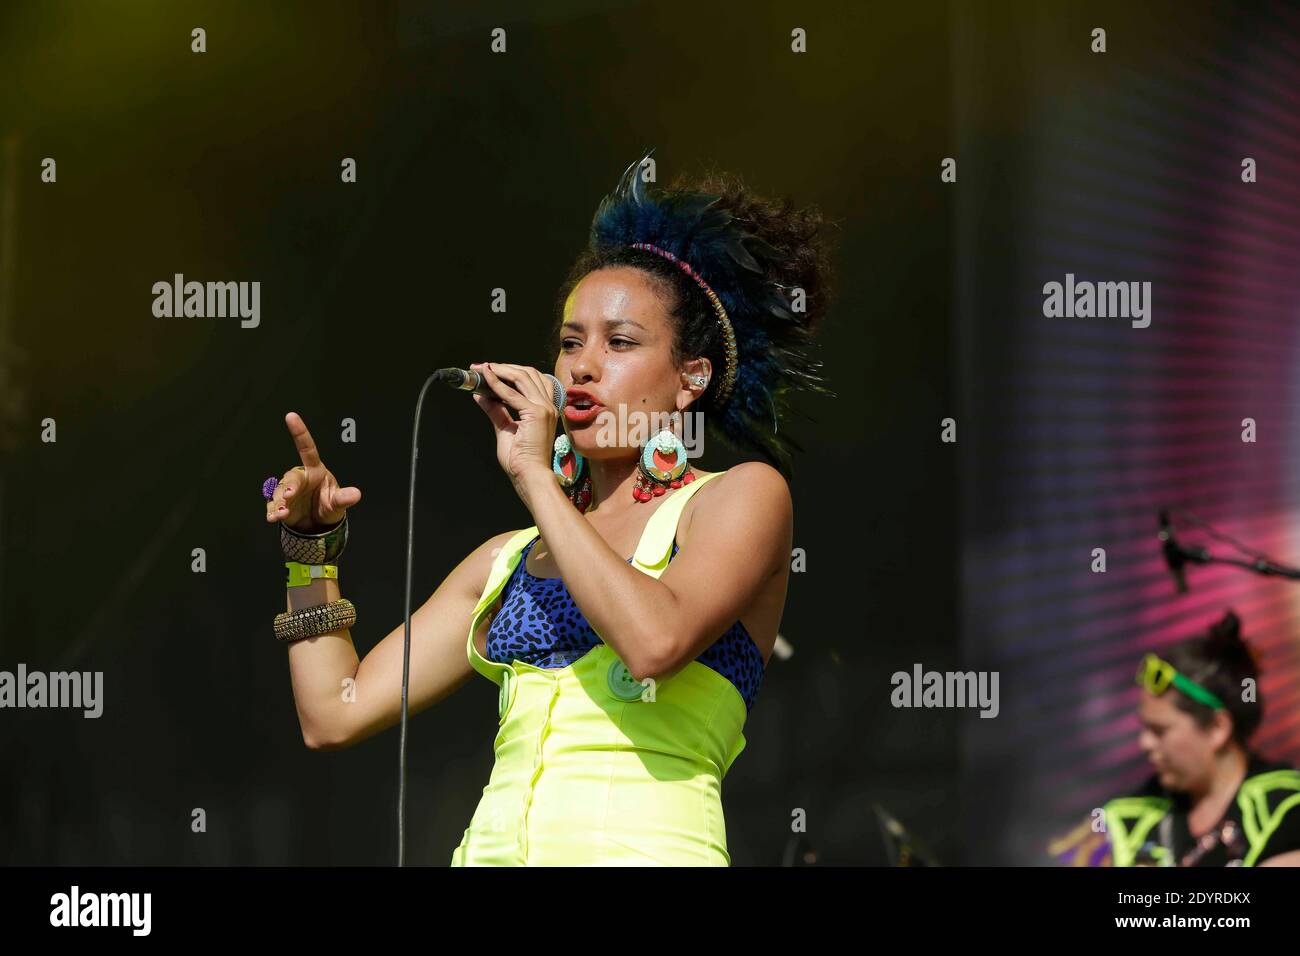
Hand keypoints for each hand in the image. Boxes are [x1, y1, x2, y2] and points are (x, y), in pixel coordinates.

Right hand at [265, 412, 362, 531]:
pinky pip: (274, 505)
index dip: (300, 432)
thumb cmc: (328, 504)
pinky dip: (273, 511)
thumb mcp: (337, 502)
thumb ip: (344, 498)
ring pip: (279, 491)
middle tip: (289, 494)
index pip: (306, 448)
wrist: (317, 522)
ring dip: (279, 501)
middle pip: (291, 476)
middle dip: (289, 484)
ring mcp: (288, 491)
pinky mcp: (280, 504)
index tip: (291, 416)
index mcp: (314, 470)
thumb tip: (356, 494)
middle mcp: (299, 478)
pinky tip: (273, 517)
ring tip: (282, 512)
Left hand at [470, 362, 558, 490]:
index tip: (489, 370)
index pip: (531, 380)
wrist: (529, 475)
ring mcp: (544, 408)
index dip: (510, 371)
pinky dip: (497, 384)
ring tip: (483, 369)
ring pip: (523, 376)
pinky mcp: (536, 414)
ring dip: (501, 370)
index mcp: (545, 409)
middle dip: (503, 367)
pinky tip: (485, 379)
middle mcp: (548, 406)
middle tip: (482, 367)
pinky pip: (512, 394)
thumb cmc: (521, 459)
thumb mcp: (505, 429)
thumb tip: (481, 396)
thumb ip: (496, 411)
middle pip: (528, 373)